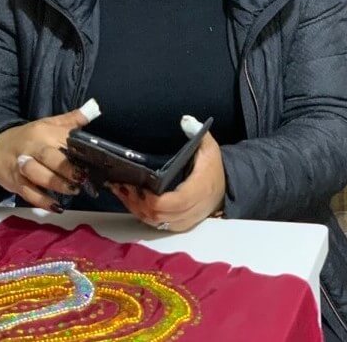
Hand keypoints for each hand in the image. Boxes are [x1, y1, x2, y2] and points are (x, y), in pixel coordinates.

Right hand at [0, 109, 89, 211]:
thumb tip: (94, 109)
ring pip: (38, 176)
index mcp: (43, 132)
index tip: (93, 158)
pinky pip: (29, 194)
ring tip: (74, 190)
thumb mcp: (48, 124)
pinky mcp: (16, 183)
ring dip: (56, 184)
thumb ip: (71, 119)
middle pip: (49, 157)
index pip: (62, 139)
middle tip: (82, 177)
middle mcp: (32, 148)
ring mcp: (22, 167)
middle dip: (66, 168)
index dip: (77, 149)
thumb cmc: (28, 137)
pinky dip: (42, 201)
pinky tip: (57, 207)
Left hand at [109, 133, 225, 231]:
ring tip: (121, 191)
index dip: (154, 200)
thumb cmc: (212, 167)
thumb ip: (197, 132)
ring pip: (156, 223)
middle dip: (139, 203)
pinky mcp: (179, 225)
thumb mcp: (209, 147)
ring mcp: (185, 220)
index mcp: (199, 189)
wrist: (224, 188)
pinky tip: (130, 200)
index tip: (139, 186)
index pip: (175, 202)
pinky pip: (157, 226)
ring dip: (137, 209)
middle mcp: (192, 208)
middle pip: (161, 216)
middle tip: (123, 185)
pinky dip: (142, 214)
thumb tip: (185, 120)